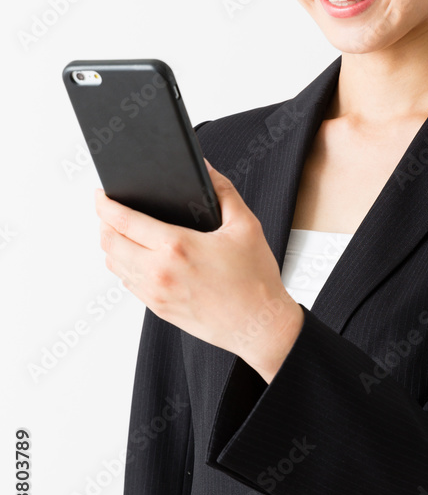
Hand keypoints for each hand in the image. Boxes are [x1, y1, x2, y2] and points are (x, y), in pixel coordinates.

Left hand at [94, 159, 303, 381]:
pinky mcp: (158, 310)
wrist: (259, 326)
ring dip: (111, 245)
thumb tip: (204, 169)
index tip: (101, 194)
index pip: (122, 221)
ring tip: (120, 231)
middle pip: (109, 243)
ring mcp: (156, 294)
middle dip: (103, 222)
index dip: (105, 204)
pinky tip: (137, 257)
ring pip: (114, 265)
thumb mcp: (245, 225)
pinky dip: (124, 266)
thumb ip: (223, 190)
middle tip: (109, 210)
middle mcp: (159, 272)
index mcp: (177, 247)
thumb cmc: (255, 280)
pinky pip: (128, 284)